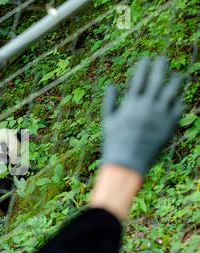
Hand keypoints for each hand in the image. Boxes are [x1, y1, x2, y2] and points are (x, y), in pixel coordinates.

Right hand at [101, 56, 184, 175]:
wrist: (128, 160)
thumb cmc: (114, 140)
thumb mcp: (107, 120)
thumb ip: (110, 101)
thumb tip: (111, 85)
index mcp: (131, 103)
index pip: (138, 79)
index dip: (142, 67)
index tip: (145, 59)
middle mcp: (147, 106)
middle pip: (156, 80)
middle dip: (159, 67)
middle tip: (162, 58)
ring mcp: (160, 114)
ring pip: (171, 91)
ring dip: (175, 81)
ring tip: (177, 76)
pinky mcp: (170, 124)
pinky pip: (178, 108)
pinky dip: (178, 101)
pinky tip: (178, 98)